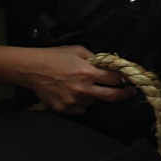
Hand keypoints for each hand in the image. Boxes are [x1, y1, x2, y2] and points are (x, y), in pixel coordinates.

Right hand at [13, 45, 132, 113]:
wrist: (31, 69)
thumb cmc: (53, 57)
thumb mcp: (77, 50)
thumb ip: (94, 58)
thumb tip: (107, 65)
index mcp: (87, 73)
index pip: (114, 79)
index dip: (123, 79)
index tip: (128, 80)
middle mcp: (82, 89)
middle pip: (111, 96)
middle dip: (123, 94)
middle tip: (129, 92)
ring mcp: (73, 101)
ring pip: (93, 102)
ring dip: (94, 96)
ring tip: (83, 86)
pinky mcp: (64, 109)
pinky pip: (80, 110)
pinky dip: (81, 103)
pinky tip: (74, 93)